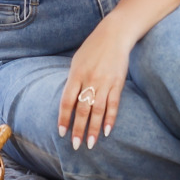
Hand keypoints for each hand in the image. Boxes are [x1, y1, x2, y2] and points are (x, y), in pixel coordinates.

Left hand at [58, 19, 132, 149]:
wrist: (115, 34)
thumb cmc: (93, 48)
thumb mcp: (77, 61)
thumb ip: (73, 80)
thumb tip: (69, 100)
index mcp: (76, 74)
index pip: (67, 101)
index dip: (64, 118)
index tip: (62, 132)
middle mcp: (89, 80)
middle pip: (82, 110)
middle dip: (78, 129)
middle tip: (75, 145)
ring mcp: (105, 83)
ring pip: (98, 111)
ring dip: (94, 129)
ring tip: (91, 144)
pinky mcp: (118, 83)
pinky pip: (114, 104)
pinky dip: (110, 119)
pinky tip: (107, 131)